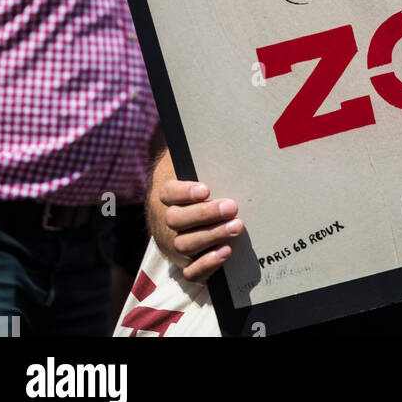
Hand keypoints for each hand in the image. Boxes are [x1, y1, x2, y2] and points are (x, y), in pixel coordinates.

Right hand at [148, 152, 244, 282]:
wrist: (176, 213)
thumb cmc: (192, 182)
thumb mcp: (189, 164)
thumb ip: (199, 154)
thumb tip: (219, 129)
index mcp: (165, 195)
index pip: (168, 192)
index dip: (184, 192)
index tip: (205, 189)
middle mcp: (165, 221)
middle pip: (177, 220)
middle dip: (206, 214)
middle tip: (232, 206)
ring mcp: (173, 244)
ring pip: (185, 244)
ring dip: (212, 236)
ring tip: (237, 226)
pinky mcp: (184, 263)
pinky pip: (190, 272)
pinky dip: (207, 264)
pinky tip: (226, 252)